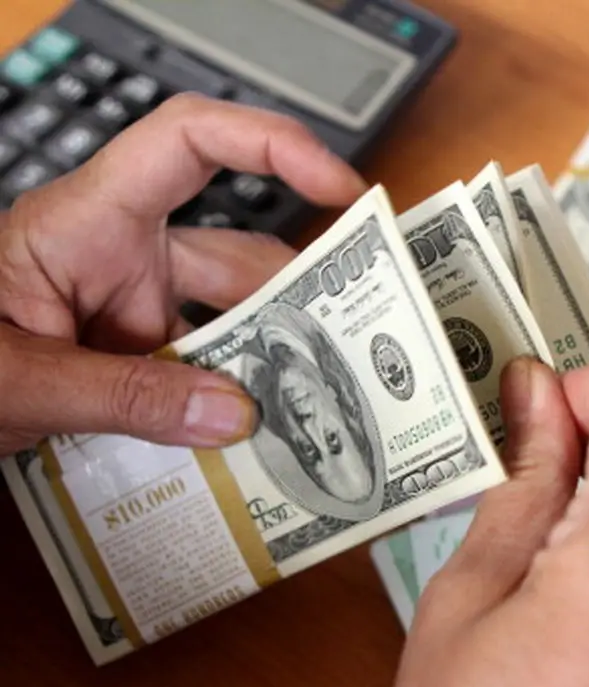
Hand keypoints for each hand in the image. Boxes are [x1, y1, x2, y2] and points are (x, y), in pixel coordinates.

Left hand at [0, 93, 366, 456]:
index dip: (270, 144)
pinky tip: (255, 445)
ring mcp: (129, 308)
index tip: (338, 189)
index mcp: (87, 222)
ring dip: (266, 365)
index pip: (189, 141)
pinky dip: (230, 404)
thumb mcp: (13, 379)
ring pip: (228, 322)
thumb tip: (233, 414)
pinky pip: (200, 370)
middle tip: (356, 346)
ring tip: (314, 412)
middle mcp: (120, 255)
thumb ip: (120, 396)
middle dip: (297, 298)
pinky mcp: (132, 356)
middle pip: (237, 252)